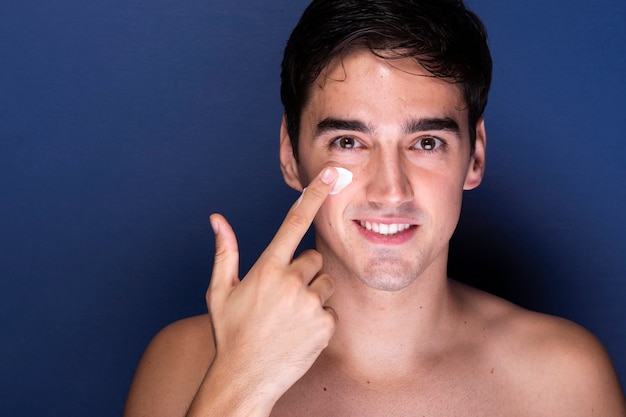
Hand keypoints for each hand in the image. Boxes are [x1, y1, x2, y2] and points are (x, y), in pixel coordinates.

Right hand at [206, 167, 339, 405]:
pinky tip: (299, 331)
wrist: (245, 378)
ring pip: (325, 283)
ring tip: (290, 315)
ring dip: (313, 294)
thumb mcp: (219, 291)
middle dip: (303, 271)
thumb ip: (224, 252)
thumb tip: (217, 219)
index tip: (328, 176)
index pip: (294, 223)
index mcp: (266, 269)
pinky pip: (330, 310)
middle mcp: (291, 282)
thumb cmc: (230, 333)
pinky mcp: (325, 325)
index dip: (313, 196)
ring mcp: (310, 304)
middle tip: (283, 296)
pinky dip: (319, 318)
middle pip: (314, 258)